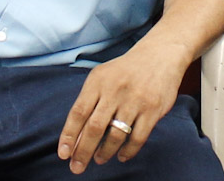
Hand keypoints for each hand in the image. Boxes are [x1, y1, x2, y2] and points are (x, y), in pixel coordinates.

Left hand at [57, 41, 188, 172]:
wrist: (159, 55)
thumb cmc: (124, 72)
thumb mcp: (102, 77)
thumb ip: (88, 102)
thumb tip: (74, 137)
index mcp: (98, 81)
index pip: (78, 112)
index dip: (69, 136)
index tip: (63, 154)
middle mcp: (115, 90)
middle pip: (95, 127)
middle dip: (83, 151)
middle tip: (77, 168)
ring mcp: (135, 100)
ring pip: (116, 135)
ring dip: (105, 152)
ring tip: (99, 159)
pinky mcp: (153, 109)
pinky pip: (138, 137)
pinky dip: (128, 151)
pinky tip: (121, 156)